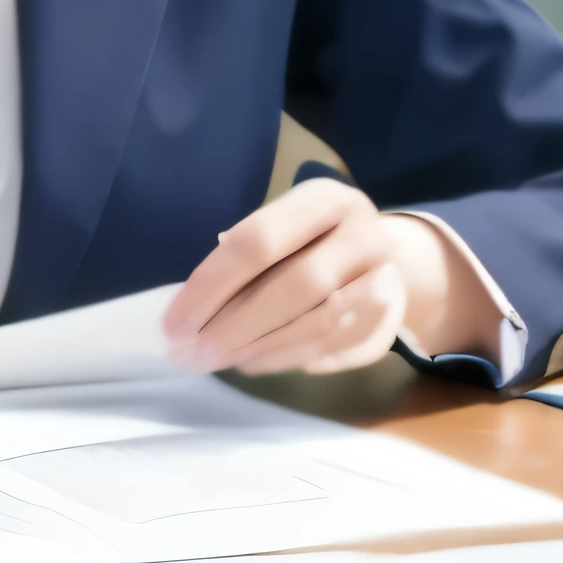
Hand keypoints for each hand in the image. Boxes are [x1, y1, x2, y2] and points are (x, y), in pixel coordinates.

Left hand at [163, 179, 492, 374]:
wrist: (388, 256)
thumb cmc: (312, 238)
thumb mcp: (281, 224)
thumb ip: (242, 253)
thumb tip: (188, 305)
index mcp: (325, 200)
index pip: (258, 241)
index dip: (210, 285)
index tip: (174, 321)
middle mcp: (363, 236)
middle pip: (294, 286)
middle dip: (234, 326)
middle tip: (191, 352)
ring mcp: (383, 280)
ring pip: (314, 324)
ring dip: (257, 348)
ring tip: (214, 359)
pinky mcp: (388, 322)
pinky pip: (330, 350)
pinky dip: (283, 359)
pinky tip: (249, 361)